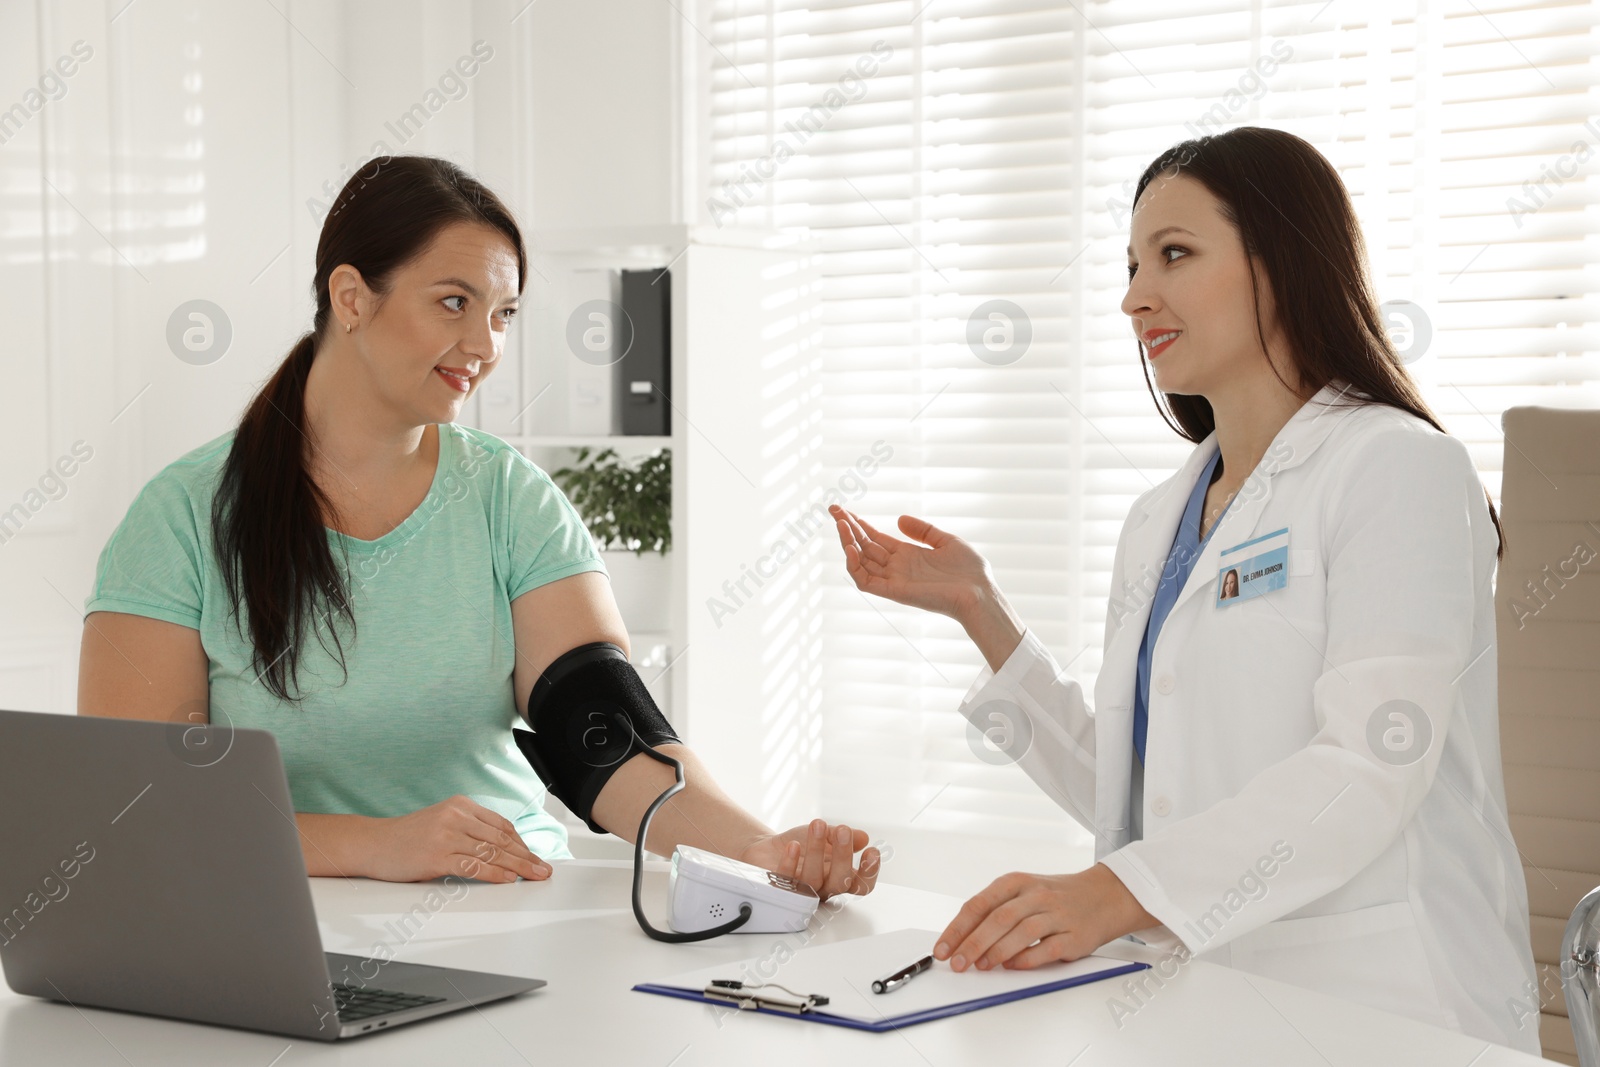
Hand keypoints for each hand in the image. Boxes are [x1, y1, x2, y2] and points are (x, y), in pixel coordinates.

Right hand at [362, 795, 552, 883]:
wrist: (373, 843)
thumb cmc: (408, 837)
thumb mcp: (442, 821)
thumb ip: (468, 828)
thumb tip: (501, 848)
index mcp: (460, 805)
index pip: (501, 824)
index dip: (521, 843)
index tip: (534, 856)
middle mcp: (456, 816)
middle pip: (501, 838)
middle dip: (526, 856)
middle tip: (544, 869)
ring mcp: (446, 835)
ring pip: (492, 852)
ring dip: (518, 867)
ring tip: (534, 876)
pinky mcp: (437, 856)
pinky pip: (474, 866)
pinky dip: (495, 874)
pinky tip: (508, 879)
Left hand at [738, 819, 880, 901]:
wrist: (768, 849)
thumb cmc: (801, 845)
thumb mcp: (824, 835)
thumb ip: (842, 836)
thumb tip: (863, 837)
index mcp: (839, 877)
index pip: (861, 885)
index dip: (869, 873)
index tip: (872, 851)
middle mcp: (823, 887)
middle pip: (840, 882)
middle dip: (843, 855)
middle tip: (843, 831)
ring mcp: (802, 890)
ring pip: (813, 880)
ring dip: (816, 851)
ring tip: (817, 825)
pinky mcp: (780, 888)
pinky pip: (787, 880)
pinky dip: (790, 862)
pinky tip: (793, 846)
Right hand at [830, 505, 992, 621]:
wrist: (980, 593)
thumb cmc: (970, 571)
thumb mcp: (946, 541)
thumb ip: (923, 530)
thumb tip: (899, 518)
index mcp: (908, 555)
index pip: (875, 539)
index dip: (859, 524)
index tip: (844, 510)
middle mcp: (897, 567)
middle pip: (864, 546)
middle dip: (847, 528)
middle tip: (832, 509)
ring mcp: (894, 580)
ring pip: (861, 561)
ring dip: (847, 542)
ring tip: (839, 523)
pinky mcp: (894, 592)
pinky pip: (865, 581)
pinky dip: (854, 566)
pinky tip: (851, 547)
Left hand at [934, 864, 1154, 970]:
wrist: (1104, 895)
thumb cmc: (1055, 896)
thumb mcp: (1023, 891)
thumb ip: (995, 911)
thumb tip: (961, 939)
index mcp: (1017, 882)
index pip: (979, 904)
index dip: (958, 928)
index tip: (942, 948)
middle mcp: (1036, 895)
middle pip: (998, 919)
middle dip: (972, 944)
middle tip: (957, 964)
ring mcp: (1057, 915)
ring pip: (1021, 933)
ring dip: (997, 952)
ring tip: (981, 966)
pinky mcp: (1074, 936)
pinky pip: (1047, 949)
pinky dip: (1027, 959)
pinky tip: (1012, 967)